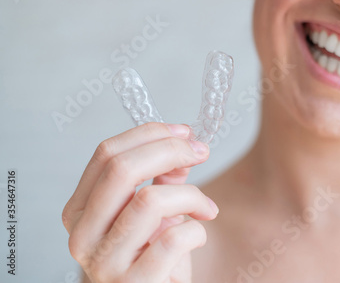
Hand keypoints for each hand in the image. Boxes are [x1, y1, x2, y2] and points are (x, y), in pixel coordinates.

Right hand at [62, 123, 218, 282]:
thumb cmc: (152, 256)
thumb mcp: (154, 212)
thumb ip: (164, 176)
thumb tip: (185, 142)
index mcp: (79, 210)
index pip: (106, 154)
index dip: (150, 134)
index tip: (184, 133)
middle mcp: (82, 235)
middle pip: (121, 169)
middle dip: (170, 150)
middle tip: (200, 151)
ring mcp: (104, 263)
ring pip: (150, 200)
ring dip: (190, 195)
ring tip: (204, 207)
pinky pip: (173, 239)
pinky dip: (196, 229)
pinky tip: (198, 234)